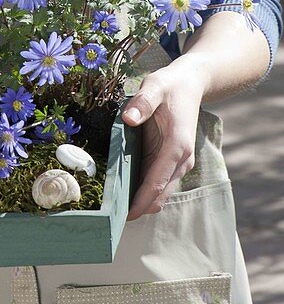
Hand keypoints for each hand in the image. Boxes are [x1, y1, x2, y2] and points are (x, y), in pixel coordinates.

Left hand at [122, 60, 204, 219]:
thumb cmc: (170, 86)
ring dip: (141, 202)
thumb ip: (142, 103)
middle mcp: (181, 160)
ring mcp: (178, 162)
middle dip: (139, 208)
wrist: (191, 84)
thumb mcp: (155, 87)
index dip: (141, 201)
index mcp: (177, 145)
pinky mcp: (172, 160)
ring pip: (161, 192)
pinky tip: (124, 193)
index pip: (158, 182)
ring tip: (114, 210)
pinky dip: (144, 191)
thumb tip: (128, 119)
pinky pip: (158, 182)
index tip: (125, 216)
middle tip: (112, 219)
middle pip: (160, 195)